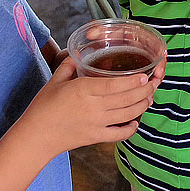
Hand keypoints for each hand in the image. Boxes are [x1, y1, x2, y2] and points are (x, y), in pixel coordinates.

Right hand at [23, 58, 161, 154]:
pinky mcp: (95, 138)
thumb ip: (69, 65)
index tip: (145, 75)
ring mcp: (96, 124)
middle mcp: (93, 107)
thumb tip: (77, 52)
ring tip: (149, 98)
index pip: (114, 85)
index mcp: (83, 90)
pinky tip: (136, 122)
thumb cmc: (43, 107)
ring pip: (127, 115)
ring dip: (141, 106)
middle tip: (154, 84)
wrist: (35, 136)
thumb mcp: (55, 81)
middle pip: (126, 99)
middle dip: (144, 91)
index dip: (133, 81)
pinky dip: (130, 129)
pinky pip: (119, 134)